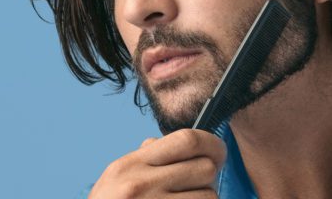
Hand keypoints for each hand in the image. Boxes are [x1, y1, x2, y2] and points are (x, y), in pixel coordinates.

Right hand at [88, 129, 226, 198]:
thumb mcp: (115, 179)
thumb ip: (145, 158)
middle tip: (197, 185)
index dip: (211, 142)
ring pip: (209, 196)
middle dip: (207, 177)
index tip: (216, 152)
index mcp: (130, 165)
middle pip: (205, 168)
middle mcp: (141, 185)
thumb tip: (176, 142)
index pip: (187, 139)